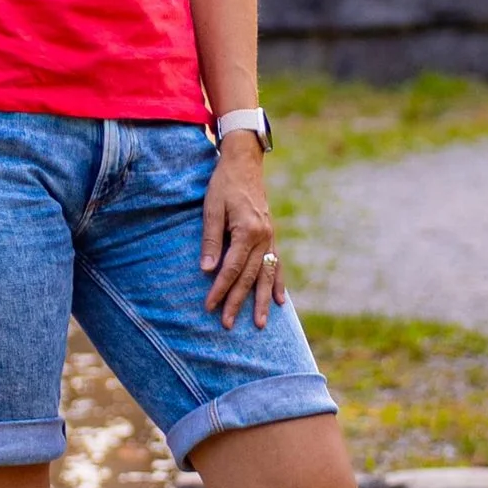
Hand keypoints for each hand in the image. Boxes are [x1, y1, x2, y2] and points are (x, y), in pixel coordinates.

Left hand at [201, 130, 283, 330]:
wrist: (244, 163)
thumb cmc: (223, 184)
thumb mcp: (211, 208)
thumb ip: (211, 239)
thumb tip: (207, 270)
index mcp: (247, 230)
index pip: (231, 268)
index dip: (220, 289)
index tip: (210, 306)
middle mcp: (263, 236)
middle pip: (249, 277)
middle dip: (238, 301)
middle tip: (227, 324)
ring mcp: (270, 237)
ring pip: (266, 274)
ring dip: (263, 300)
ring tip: (261, 323)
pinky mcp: (271, 235)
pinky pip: (276, 263)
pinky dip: (278, 282)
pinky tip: (281, 300)